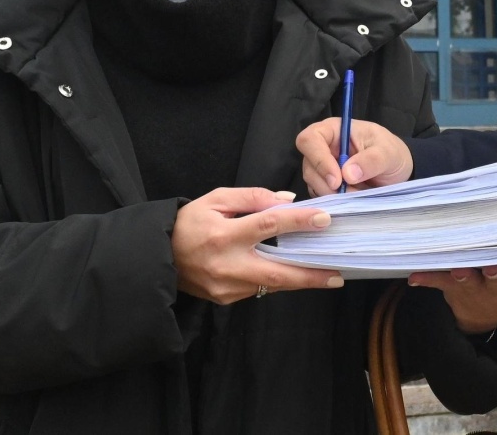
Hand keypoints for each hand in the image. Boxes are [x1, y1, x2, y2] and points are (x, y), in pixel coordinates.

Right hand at [171, 187, 340, 303]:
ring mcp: (227, 287)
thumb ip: (253, 197)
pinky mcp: (226, 299)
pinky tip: (295, 275)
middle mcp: (227, 265)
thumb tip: (287, 202)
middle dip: (311, 275)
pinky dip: (278, 281)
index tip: (324, 219)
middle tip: (339, 274)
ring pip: (272, 284)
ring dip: (300, 280)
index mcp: (223, 236)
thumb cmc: (188, 223)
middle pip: (278, 272)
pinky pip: (260, 289)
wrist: (157, 258)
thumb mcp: (216, 199)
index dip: (298, 222)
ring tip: (328, 275)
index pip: (268, 226)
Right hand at [296, 118, 414, 195]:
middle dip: (327, 184)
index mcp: (334, 130)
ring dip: (333, 195)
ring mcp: (322, 167)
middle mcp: (323, 147)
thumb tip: (347, 174)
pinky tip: (352, 200)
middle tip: (351, 193)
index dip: (319, 160)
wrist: (398, 172)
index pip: (310, 139)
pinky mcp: (325, 185)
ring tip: (357, 195)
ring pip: (313, 183)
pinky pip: (320, 196)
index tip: (337, 180)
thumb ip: (371, 160)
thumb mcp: (388, 153)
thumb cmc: (392, 153)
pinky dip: (334, 202)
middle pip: (309, 166)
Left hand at [410, 263, 496, 334]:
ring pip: (466, 279)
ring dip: (461, 275)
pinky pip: (435, 281)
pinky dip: (425, 279)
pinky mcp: (450, 284)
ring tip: (457, 269)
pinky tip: (413, 277)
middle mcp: (495, 286)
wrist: (478, 317)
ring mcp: (471, 286)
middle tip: (496, 266)